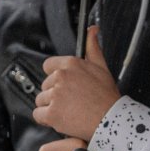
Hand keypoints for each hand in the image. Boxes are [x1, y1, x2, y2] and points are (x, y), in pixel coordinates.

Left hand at [34, 27, 120, 141]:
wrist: (111, 121)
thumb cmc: (107, 96)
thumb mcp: (102, 67)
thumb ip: (93, 47)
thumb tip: (92, 30)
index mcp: (71, 64)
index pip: (48, 66)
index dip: (55, 77)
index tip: (64, 85)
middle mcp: (61, 77)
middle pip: (45, 85)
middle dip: (54, 94)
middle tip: (72, 102)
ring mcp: (55, 95)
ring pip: (41, 100)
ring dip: (51, 107)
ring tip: (69, 111)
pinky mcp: (52, 113)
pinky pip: (38, 114)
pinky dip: (46, 119)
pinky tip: (61, 119)